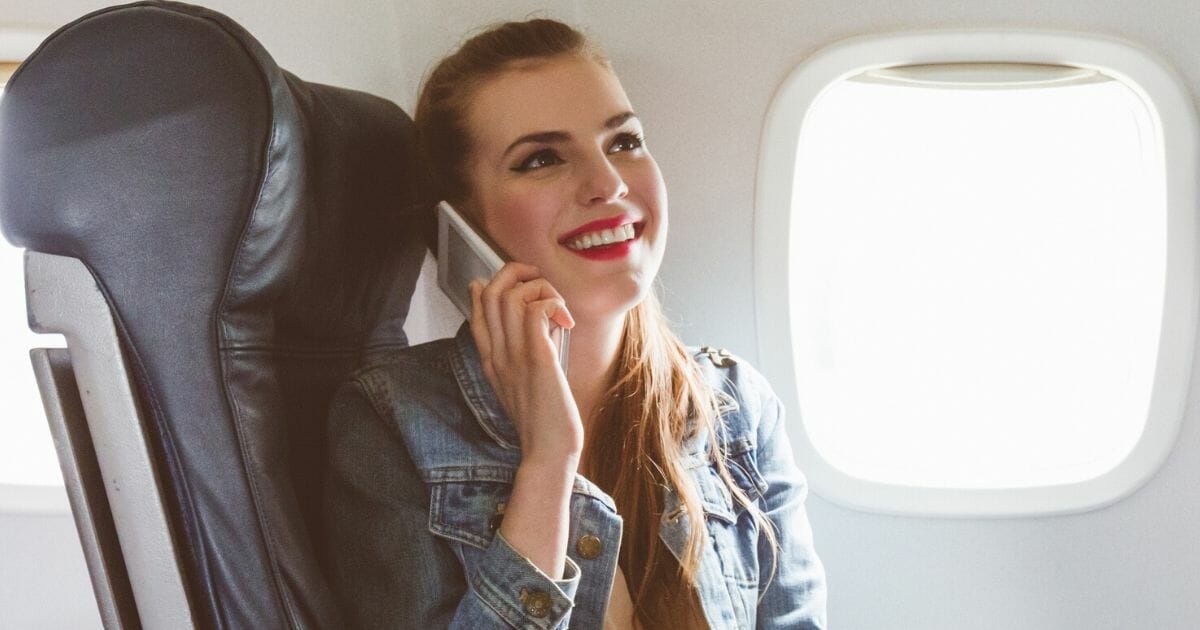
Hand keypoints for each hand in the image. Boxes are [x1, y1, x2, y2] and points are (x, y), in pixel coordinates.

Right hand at [469, 262, 580, 463]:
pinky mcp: (537, 359)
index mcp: (492, 359)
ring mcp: (514, 356)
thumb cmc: (545, 419)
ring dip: (540, 288)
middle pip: (491, 291)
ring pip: (511, 295)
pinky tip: (565, 321)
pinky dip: (552, 304)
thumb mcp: (525, 382)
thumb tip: (532, 319)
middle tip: (543, 283)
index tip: (520, 285)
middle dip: (517, 273)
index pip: (478, 307)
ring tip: (558, 308)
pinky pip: (535, 311)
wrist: (548, 453)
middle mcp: (497, 354)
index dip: (496, 284)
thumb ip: (522, 351)